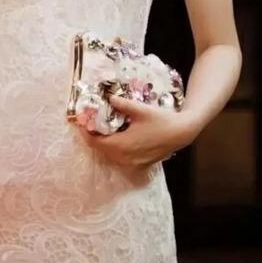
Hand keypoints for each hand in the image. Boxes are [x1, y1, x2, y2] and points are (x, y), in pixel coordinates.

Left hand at [75, 95, 197, 169]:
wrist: (181, 133)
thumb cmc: (161, 120)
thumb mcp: (140, 109)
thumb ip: (122, 104)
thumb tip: (109, 97)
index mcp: (122, 146)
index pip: (95, 142)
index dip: (85, 133)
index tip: (80, 122)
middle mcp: (124, 158)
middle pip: (101, 150)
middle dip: (94, 137)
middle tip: (90, 123)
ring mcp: (132, 163)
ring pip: (110, 155)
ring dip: (104, 143)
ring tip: (102, 129)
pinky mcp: (140, 165)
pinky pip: (121, 158)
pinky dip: (115, 149)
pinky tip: (117, 137)